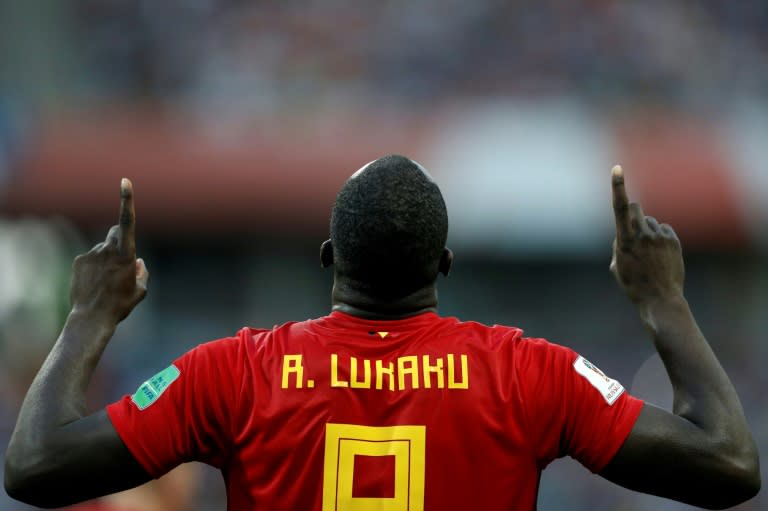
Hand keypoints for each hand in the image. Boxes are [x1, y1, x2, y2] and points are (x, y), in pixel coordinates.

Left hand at [69, 178, 148, 321]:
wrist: (91, 317)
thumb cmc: (120, 305)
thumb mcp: (140, 291)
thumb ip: (142, 273)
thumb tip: (138, 262)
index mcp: (126, 254)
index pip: (127, 221)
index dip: (127, 200)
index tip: (125, 182)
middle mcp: (107, 249)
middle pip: (116, 233)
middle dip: (121, 240)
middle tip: (122, 261)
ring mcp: (91, 254)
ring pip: (103, 247)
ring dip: (107, 257)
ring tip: (106, 281)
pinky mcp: (79, 260)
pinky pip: (91, 257)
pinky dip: (95, 266)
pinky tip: (94, 283)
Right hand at [610, 165, 683, 305]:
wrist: (660, 299)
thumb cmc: (633, 284)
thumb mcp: (616, 265)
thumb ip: (619, 243)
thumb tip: (625, 232)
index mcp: (624, 240)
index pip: (620, 207)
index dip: (618, 186)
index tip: (617, 168)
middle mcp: (643, 234)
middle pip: (636, 207)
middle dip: (632, 213)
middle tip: (633, 230)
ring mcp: (660, 236)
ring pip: (649, 221)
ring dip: (646, 230)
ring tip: (648, 253)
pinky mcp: (673, 240)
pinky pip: (663, 229)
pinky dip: (659, 237)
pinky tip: (659, 255)